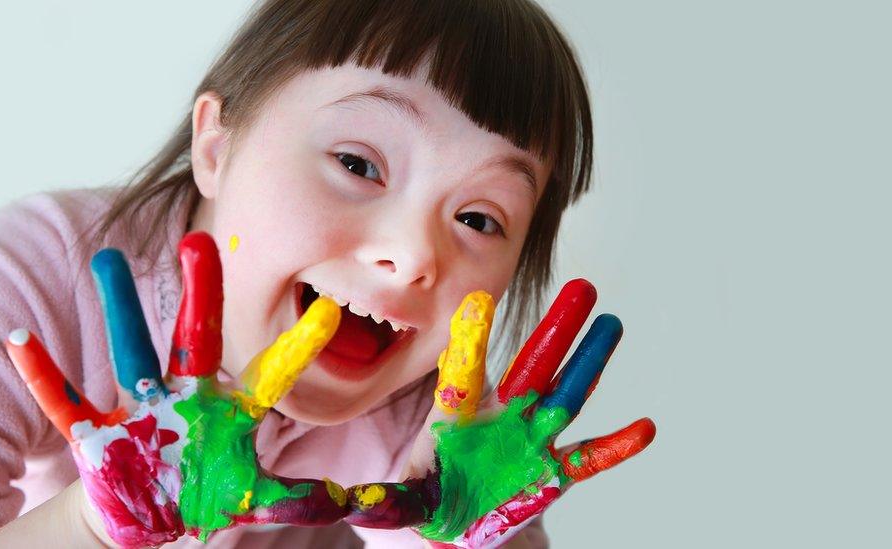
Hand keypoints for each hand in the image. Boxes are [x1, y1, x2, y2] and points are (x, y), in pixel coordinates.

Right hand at [5, 232, 348, 546]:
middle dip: (199, 293)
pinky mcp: (98, 433)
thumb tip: (355, 499)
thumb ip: (301, 496)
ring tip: (106, 257)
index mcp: (228, 411)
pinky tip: (21, 341)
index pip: (269, 374)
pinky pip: (66, 402)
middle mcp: (187, 396)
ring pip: (130, 350)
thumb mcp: (254, 497)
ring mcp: (141, 409)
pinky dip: (43, 375)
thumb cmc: (204, 492)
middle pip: (195, 337)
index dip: (296, 346)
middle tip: (201, 240)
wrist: (150, 512)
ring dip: (117, 306)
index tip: (327, 311)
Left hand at [344, 280, 655, 548]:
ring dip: (590, 364)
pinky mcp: (553, 473)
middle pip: (533, 365)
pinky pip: (588, 458)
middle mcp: (502, 417)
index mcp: (460, 415)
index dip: (472, 339)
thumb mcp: (404, 500)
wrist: (459, 526)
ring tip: (613, 326)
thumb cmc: (430, 500)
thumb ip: (386, 500)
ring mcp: (531, 440)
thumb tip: (349, 503)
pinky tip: (644, 428)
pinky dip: (615, 446)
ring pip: (566, 394)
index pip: (466, 371)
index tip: (479, 300)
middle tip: (584, 287)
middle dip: (557, 329)